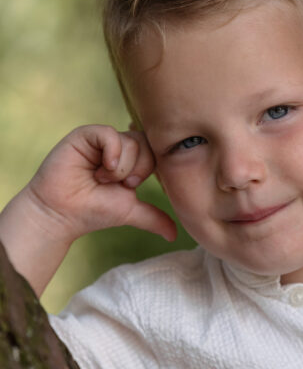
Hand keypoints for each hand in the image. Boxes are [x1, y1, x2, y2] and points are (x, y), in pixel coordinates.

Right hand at [28, 124, 175, 242]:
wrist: (62, 214)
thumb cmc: (94, 211)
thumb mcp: (131, 212)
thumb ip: (154, 217)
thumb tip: (175, 236)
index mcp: (133, 159)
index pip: (157, 151)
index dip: (148, 169)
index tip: (131, 185)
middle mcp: (119, 146)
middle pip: (148, 144)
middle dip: (137, 169)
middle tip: (120, 183)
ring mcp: (102, 140)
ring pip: (131, 141)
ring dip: (121, 168)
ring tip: (101, 179)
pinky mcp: (84, 135)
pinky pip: (109, 133)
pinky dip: (111, 151)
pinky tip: (102, 167)